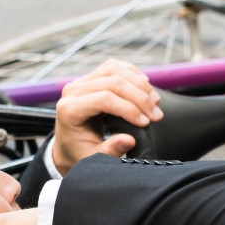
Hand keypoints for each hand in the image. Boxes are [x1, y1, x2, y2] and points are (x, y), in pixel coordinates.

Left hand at [53, 60, 162, 174]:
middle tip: (156, 114)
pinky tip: (146, 88)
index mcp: (69, 110)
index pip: (103, 99)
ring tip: (155, 101)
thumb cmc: (80, 151)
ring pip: (115, 70)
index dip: (128, 109)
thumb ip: (109, 150)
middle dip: (139, 97)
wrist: (69, 144)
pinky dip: (134, 74)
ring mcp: (81, 81)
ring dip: (139, 84)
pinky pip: (115, 66)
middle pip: (112, 81)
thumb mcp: (92, 158)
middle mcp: (72, 91)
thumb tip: (129, 140)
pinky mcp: (91, 76)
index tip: (145, 123)